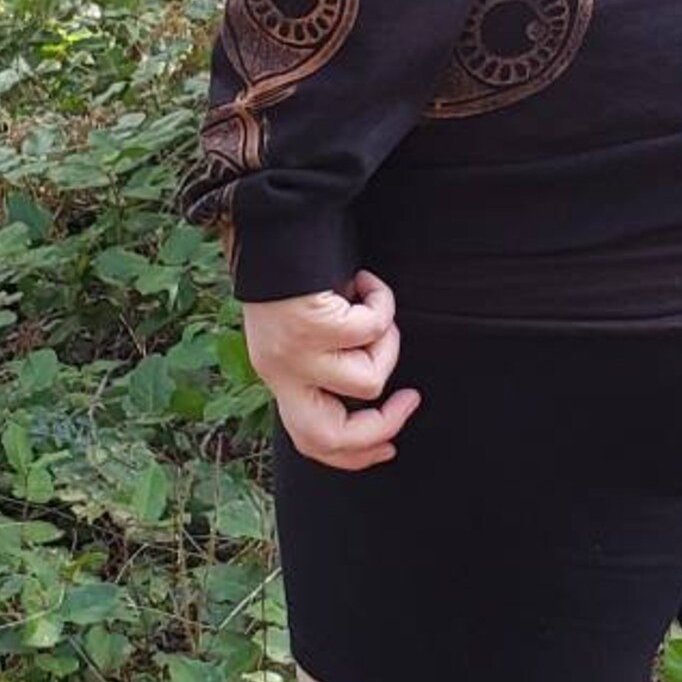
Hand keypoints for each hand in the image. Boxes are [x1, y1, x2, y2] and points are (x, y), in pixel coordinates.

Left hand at [242, 266, 421, 470]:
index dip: (354, 455)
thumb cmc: (293, 271)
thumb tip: (371, 392)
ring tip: (374, 305)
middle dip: (381, 427)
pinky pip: (372, 330)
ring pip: (367, 380)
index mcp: (279, 375)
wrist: (272, 226)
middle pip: (331, 436)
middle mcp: (282, 372)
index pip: (311, 441)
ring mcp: (296, 352)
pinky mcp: (313, 325)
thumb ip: (322, 360)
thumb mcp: (301, 328)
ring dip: (387, 342)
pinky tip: (367, 280)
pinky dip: (382, 302)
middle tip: (410, 400)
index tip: (388, 446)